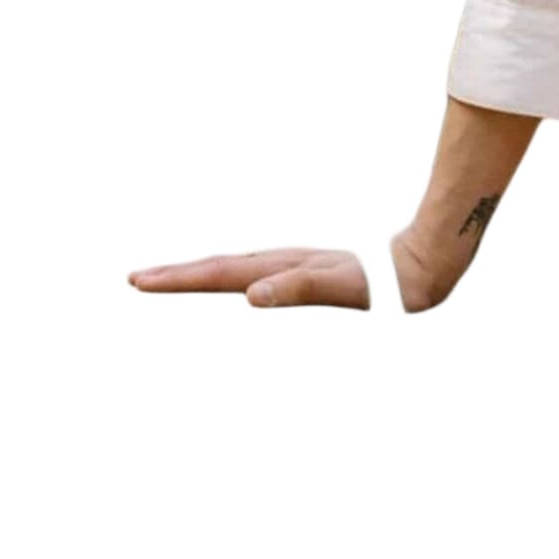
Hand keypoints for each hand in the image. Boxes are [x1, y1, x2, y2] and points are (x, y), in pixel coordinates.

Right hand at [127, 229, 432, 311]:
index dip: (179, 279)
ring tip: (170, 278)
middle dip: (179, 275)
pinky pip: (261, 273)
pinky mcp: (312, 272)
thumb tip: (251, 295)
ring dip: (203, 273)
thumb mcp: (342, 286)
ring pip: (238, 268)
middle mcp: (286, 263)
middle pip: (221, 267)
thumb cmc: (383, 283)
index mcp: (283, 267)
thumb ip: (298, 288)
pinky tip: (238, 282)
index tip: (138, 281)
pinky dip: (235, 276)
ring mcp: (297, 266)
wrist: (423, 265)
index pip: (220, 273)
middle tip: (135, 279)